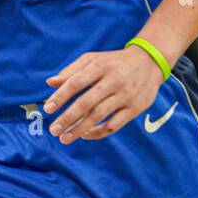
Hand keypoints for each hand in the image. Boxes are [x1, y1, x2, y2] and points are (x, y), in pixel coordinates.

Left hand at [43, 46, 164, 143]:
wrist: (149, 62)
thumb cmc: (114, 62)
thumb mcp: (94, 59)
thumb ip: (71, 71)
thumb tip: (50, 83)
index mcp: (100, 66)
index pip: (76, 82)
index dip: (61, 96)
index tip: (48, 109)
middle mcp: (113, 81)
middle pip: (87, 102)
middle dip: (68, 118)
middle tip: (54, 130)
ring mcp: (125, 95)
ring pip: (99, 116)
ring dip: (80, 129)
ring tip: (65, 138)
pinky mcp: (135, 108)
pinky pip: (114, 125)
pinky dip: (98, 132)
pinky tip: (85, 135)